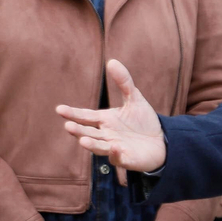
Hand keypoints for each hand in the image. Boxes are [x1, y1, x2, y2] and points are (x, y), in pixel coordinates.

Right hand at [56, 60, 167, 178]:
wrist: (161, 141)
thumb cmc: (143, 121)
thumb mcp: (134, 98)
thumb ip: (124, 81)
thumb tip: (112, 61)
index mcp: (104, 120)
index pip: (85, 116)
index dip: (72, 113)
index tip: (59, 109)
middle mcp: (106, 134)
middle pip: (88, 132)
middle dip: (78, 130)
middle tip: (68, 126)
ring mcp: (114, 148)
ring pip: (99, 147)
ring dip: (91, 144)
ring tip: (83, 140)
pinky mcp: (126, 159)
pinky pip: (118, 158)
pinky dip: (115, 154)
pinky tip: (114, 147)